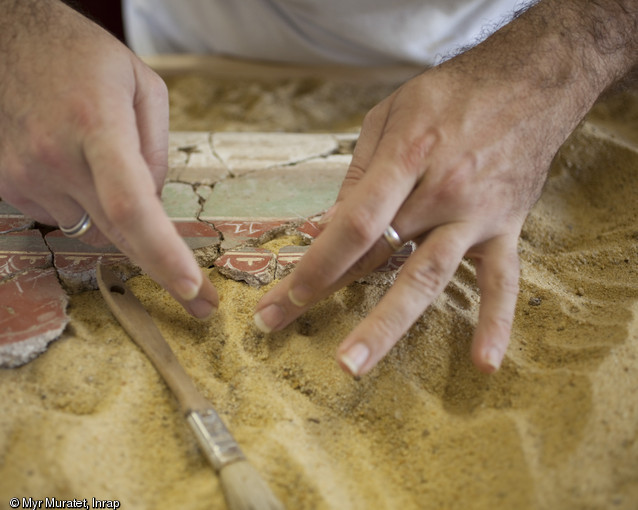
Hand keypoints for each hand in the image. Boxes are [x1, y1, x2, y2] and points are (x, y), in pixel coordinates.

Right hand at [0, 1, 216, 317]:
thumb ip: (157, 150)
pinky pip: (63, 215)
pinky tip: (74, 163)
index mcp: (97, 127)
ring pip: (93, 227)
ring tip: (101, 160)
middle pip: (118, 235)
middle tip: (200, 302)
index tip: (192, 289)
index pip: (133, 208)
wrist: (4, 36)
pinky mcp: (8, 186)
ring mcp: (25, 177)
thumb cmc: (82, 55)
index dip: (163, 255)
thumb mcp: (143, 87)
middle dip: (163, 270)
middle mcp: (56, 159)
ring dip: (114, 214)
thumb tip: (156, 202)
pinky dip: (82, 202)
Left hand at [253, 8, 604, 374]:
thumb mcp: (392, 113)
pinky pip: (502, 282)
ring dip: (387, 324)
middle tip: (278, 326)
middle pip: (375, 254)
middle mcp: (441, 192)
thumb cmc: (451, 93)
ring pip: (427, 278)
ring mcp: (475, 216)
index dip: (316, 259)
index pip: (353, 221)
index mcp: (407, 157)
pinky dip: (495, 322)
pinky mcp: (505, 229)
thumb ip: (361, 169)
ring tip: (353, 364)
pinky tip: (484, 363)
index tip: (286, 290)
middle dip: (323, 292)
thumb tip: (331, 221)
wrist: (531, 82)